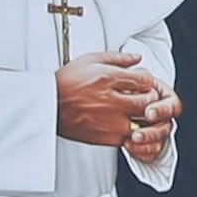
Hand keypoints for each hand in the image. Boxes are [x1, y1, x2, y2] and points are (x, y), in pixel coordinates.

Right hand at [56, 51, 177, 156]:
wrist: (48, 106)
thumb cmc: (66, 82)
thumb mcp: (90, 60)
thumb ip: (117, 58)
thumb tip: (137, 58)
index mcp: (107, 79)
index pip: (145, 79)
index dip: (146, 79)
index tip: (140, 80)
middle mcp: (111, 101)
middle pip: (148, 101)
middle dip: (148, 97)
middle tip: (140, 95)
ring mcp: (110, 122)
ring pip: (142, 121)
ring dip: (141, 115)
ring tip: (132, 109)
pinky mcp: (106, 138)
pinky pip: (130, 136)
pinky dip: (130, 129)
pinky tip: (121, 120)